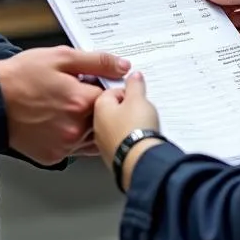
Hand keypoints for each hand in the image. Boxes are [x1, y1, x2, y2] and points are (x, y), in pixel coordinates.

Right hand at [0, 46, 129, 165]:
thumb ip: (96, 61)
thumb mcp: (60, 57)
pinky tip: (59, 122)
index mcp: (80, 101)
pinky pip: (75, 150)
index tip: (98, 83)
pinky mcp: (53, 156)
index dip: (108, 88)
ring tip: (67, 108)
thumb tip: (122, 66)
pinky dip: (73, 137)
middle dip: (99, 107)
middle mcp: (75, 128)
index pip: (114, 97)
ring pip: (93, 138)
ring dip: (89, 124)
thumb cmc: (20, 77)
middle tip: (78, 95)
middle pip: (105, 119)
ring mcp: (64, 146)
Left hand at [94, 72, 160, 188]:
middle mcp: (97, 125)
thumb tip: (133, 77)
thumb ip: (135, 85)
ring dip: (127, 124)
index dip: (127, 91)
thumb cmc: (135, 130)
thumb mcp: (138, 99)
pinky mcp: (112, 155)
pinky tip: (139, 138)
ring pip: (116, 127)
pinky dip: (128, 139)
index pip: (111, 91)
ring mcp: (103, 142)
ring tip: (142, 125)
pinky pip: (120, 142)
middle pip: (112, 109)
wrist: (139, 161)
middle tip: (141, 109)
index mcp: (100, 106)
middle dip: (127, 108)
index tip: (137, 93)